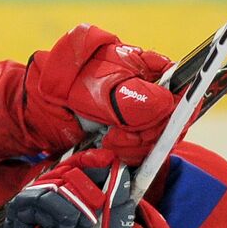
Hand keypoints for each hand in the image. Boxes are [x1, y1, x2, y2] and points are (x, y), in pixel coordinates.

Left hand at [28, 24, 174, 162]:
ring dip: (132, 147)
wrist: (42, 106)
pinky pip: (140, 155)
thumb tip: (166, 107)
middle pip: (174, 123)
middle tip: (116, 135)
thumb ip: (133, 99)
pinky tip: (104, 148)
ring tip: (106, 140)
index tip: (152, 124)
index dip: (176, 112)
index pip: (185, 92)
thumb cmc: (70, 85)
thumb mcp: (101, 87)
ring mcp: (141, 119)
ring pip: (158, 143)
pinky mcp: (129, 140)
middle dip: (145, 134)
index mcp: (152, 71)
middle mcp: (152, 95)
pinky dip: (124, 156)